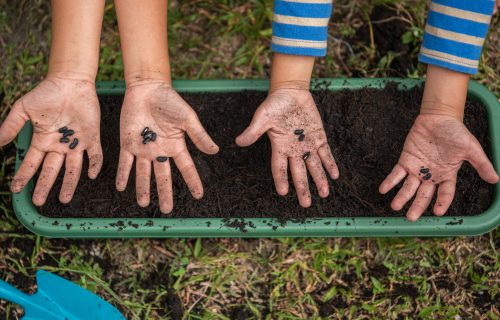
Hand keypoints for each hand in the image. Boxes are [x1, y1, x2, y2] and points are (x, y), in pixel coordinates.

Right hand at [0, 77, 102, 204]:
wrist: (70, 82)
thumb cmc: (46, 93)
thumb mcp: (23, 109)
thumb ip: (11, 126)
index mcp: (43, 140)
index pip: (32, 163)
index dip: (24, 176)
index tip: (15, 189)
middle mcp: (59, 146)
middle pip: (51, 171)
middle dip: (43, 186)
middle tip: (38, 202)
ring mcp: (76, 143)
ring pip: (73, 168)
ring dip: (68, 183)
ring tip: (64, 199)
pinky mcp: (92, 137)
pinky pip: (95, 154)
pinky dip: (94, 164)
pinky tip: (91, 175)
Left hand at [116, 81, 218, 213]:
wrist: (147, 89)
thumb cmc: (170, 101)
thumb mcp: (188, 119)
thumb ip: (199, 136)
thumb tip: (215, 151)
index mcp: (176, 146)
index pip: (186, 168)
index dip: (192, 182)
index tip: (199, 195)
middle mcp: (160, 151)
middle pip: (163, 177)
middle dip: (165, 193)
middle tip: (167, 210)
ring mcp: (143, 149)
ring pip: (143, 174)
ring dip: (143, 189)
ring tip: (144, 204)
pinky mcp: (128, 144)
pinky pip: (125, 163)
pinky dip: (123, 175)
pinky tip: (121, 188)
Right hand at [236, 88, 338, 206]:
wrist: (290, 92)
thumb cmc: (274, 104)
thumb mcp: (262, 117)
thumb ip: (253, 131)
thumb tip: (239, 142)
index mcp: (279, 147)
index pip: (279, 167)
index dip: (281, 179)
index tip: (282, 193)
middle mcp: (294, 149)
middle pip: (299, 173)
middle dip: (303, 188)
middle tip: (306, 204)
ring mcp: (307, 144)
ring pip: (314, 166)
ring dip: (319, 179)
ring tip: (324, 194)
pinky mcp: (318, 137)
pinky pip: (325, 153)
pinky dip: (329, 164)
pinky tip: (334, 175)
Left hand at [379, 114, 498, 220]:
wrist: (438, 117)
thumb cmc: (456, 132)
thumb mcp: (471, 148)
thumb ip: (481, 164)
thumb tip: (496, 180)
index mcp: (447, 175)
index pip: (445, 193)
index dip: (441, 203)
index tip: (438, 213)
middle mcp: (431, 176)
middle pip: (424, 195)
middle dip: (417, 206)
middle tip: (411, 218)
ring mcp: (417, 169)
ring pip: (408, 187)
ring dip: (402, 197)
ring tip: (395, 206)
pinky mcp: (406, 160)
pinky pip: (396, 173)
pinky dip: (390, 181)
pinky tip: (383, 189)